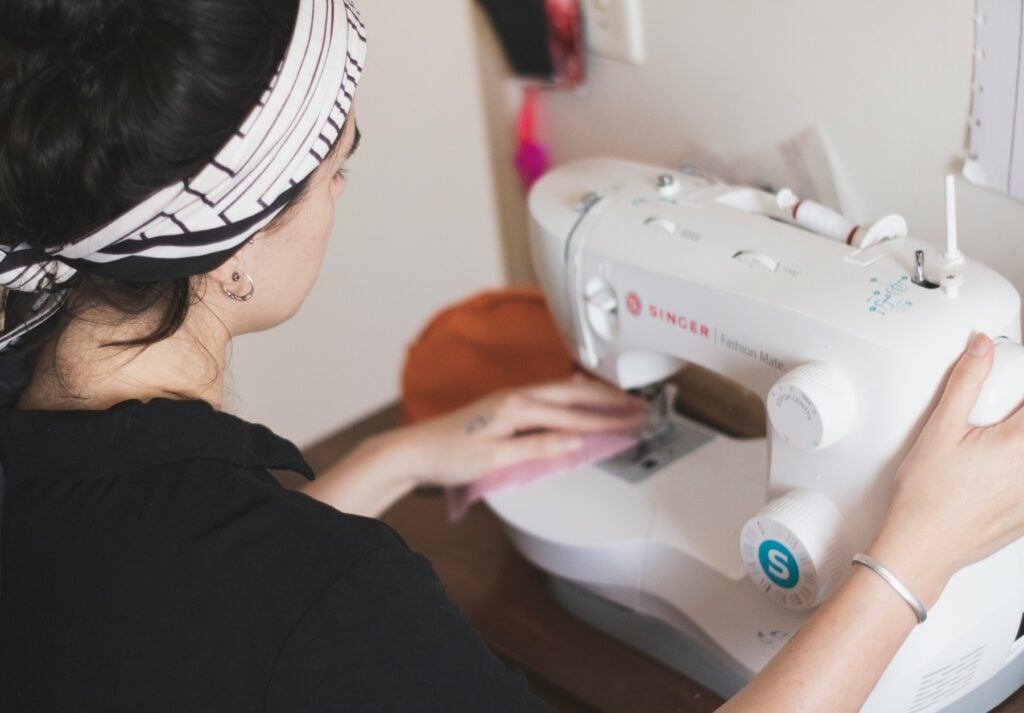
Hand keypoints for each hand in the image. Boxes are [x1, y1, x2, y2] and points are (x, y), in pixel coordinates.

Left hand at [402, 374, 646, 487]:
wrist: (414, 450)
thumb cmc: (447, 455)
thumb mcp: (495, 459)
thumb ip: (537, 448)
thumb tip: (573, 441)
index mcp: (517, 406)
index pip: (573, 413)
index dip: (607, 419)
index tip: (633, 421)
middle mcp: (516, 396)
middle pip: (573, 392)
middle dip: (609, 398)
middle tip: (638, 405)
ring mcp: (510, 398)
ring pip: (563, 390)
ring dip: (593, 394)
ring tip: (619, 399)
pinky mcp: (505, 406)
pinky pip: (550, 396)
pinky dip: (573, 397)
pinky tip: (579, 400)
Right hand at [869, 333, 1023, 606]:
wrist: (923, 546)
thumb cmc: (927, 496)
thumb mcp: (939, 429)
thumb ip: (966, 382)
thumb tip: (982, 347)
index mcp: (1019, 443)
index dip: (1014, 395)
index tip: (1002, 396)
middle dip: (1009, 421)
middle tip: (988, 423)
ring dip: (1008, 449)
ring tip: (983, 452)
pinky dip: (1009, 475)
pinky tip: (986, 479)